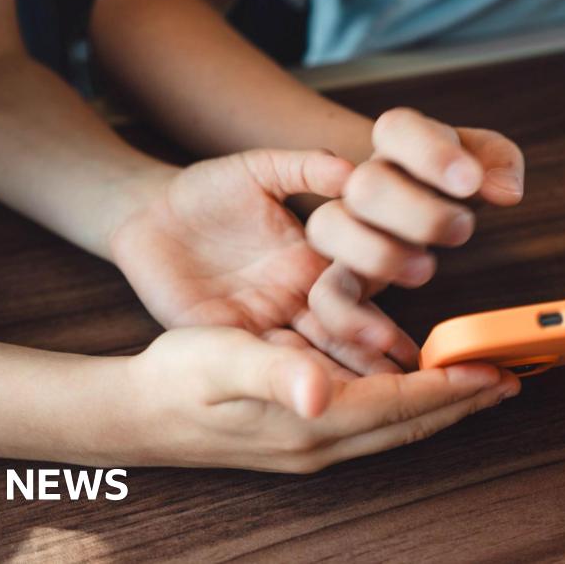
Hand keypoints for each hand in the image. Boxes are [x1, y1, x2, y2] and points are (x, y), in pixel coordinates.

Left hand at [109, 149, 417, 374]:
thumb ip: (303, 167)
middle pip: (346, 328)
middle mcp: (298, 297)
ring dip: (342, 373)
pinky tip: (316, 397)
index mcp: (313, 259)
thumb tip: (352, 169)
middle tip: (407, 360)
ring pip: (311, 355)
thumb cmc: (206, 190)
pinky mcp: (227, 340)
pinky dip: (291, 379)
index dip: (385, 284)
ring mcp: (265, 322)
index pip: (360, 279)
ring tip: (377, 391)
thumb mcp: (258, 170)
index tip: (419, 287)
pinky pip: (265, 364)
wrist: (145, 214)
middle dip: (375, 344)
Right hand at [114, 326, 519, 471]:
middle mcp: (320, 441)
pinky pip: (371, 424)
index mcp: (311, 420)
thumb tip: (320, 393)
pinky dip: (404, 405)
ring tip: (475, 384)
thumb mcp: (220, 362)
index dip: (450, 386)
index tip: (494, 370)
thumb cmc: (175, 379)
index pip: (400, 403)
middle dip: (461, 402)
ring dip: (438, 406)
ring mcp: (312, 445)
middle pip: (409, 423)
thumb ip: (273, 375)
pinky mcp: (302, 436)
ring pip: (394, 428)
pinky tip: (410, 386)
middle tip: (508, 378)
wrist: (134, 414)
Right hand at [305, 108, 524, 356]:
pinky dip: (351, 318)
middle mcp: (363, 179)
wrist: (420, 200)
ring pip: (328, 229)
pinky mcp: (341, 273)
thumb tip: (504, 190)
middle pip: (366, 185)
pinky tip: (389, 338)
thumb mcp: (484, 159)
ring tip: (424, 270)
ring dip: (378, 255)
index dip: (431, 154)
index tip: (471, 182)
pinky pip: (326, 294)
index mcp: (398, 141)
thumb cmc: (453, 180)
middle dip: (417, 212)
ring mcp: (345, 224)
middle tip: (462, 230)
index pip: (398, 128)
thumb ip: (497, 162)